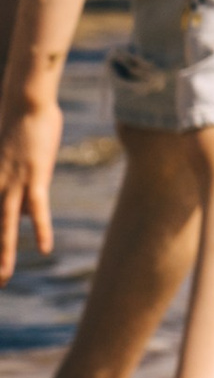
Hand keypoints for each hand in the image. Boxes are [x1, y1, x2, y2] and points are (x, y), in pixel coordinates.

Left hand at [0, 90, 61, 279]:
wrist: (25, 99)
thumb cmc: (17, 120)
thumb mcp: (6, 151)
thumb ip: (11, 178)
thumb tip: (21, 200)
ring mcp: (12, 181)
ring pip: (5, 225)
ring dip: (3, 253)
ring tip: (2, 278)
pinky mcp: (34, 177)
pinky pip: (38, 209)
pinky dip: (41, 229)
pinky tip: (45, 249)